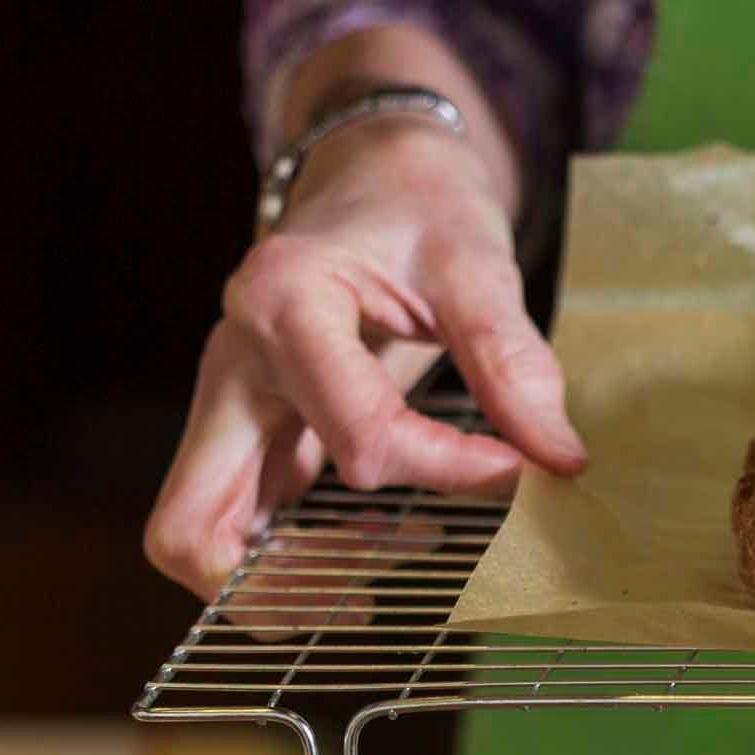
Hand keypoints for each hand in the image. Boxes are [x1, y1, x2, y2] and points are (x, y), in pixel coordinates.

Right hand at [145, 34, 585, 602]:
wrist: (377, 173)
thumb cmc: (420, 207)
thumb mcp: (478, 263)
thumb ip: (515, 361)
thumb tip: (559, 459)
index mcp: (283, 302)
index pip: (358, 438)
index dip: (446, 469)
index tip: (520, 468)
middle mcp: (230, 363)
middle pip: (195, 524)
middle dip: (290, 579)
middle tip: (385, 581)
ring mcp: (226, 404)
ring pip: (199, 537)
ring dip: (284, 579)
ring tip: (385, 568)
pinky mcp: (246, 431)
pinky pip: (239, 522)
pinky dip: (294, 555)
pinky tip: (376, 540)